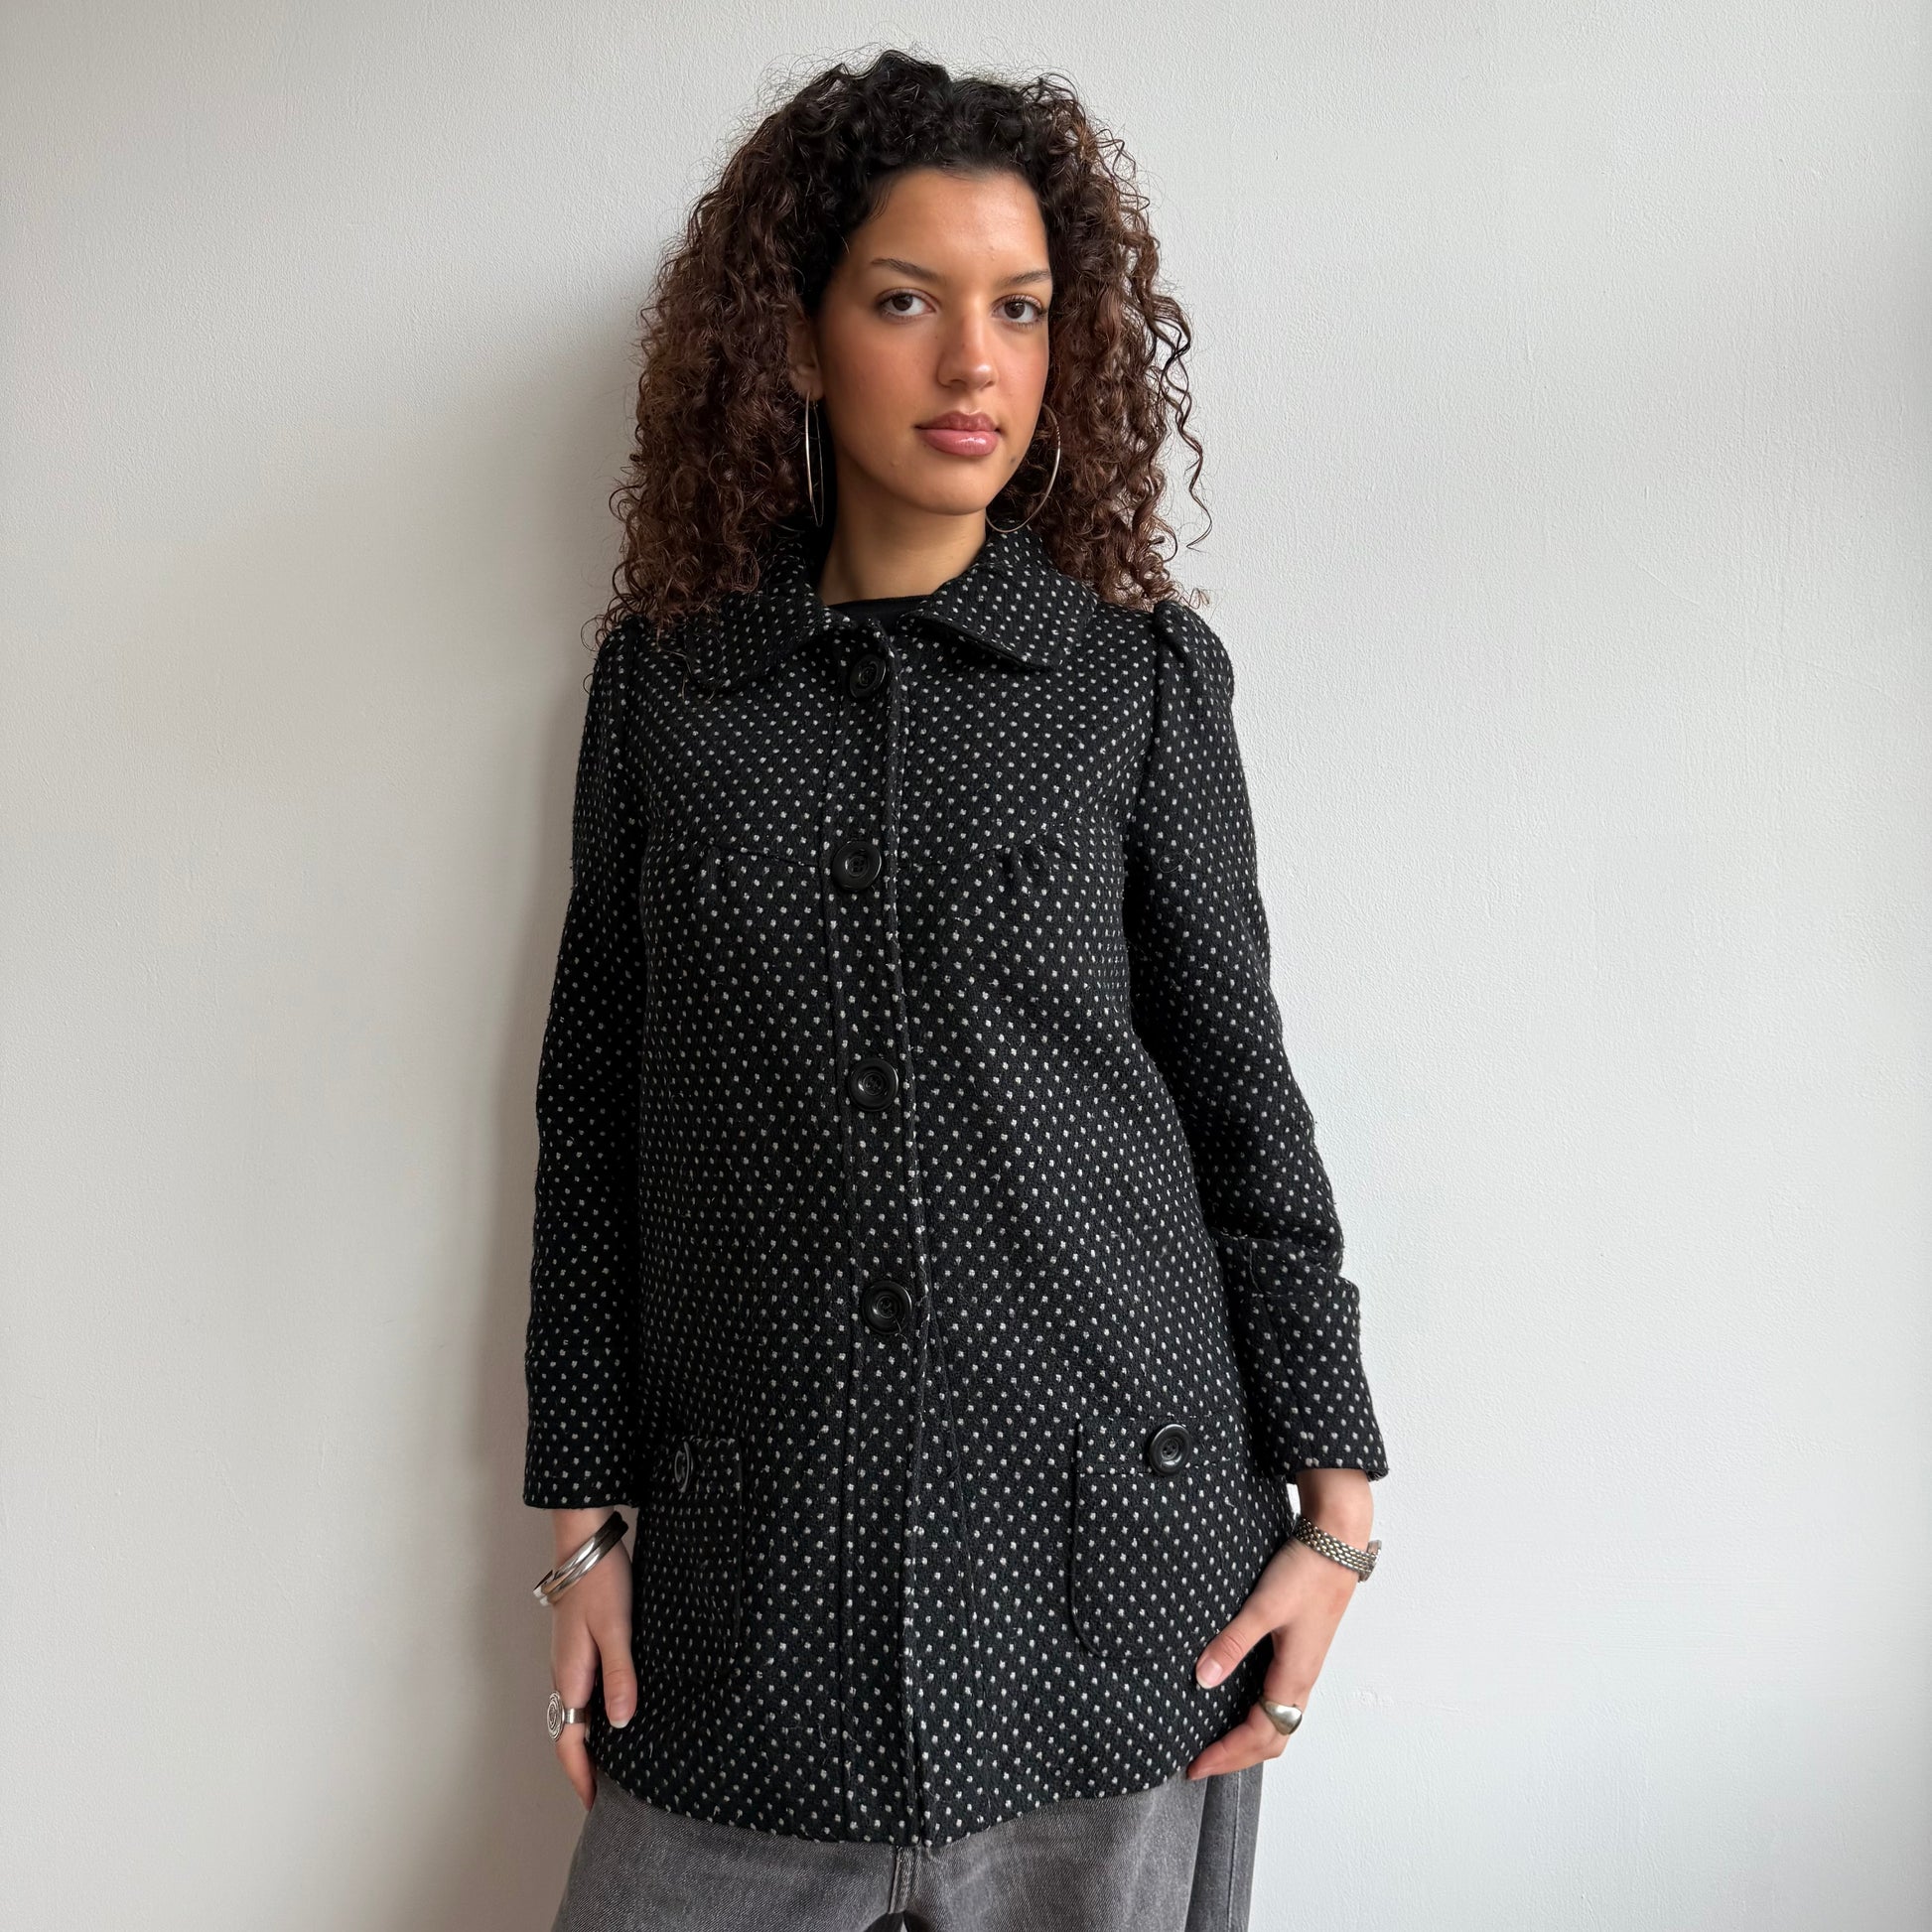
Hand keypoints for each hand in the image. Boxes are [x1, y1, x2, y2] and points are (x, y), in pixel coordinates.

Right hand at [548, 1509, 637, 1809]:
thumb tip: (621, 1724)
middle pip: (569, 1733)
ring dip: (588, 1743)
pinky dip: (593, 1715)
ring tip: (612, 1764)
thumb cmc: (601, 1583)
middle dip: (584, 1767)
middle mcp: (564, 1674)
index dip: (581, 1776)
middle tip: (606, 1794)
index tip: (594, 1805)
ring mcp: (569, 1660)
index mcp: (570, 1676)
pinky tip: (614, 1714)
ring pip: (575, 1713)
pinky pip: (581, 1693)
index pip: (569, 1741)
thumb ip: (620, 1675)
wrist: (584, 1542)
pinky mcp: (578, 1646)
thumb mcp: (617, 1629)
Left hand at [1185, 1469, 1371, 1777]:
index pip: (1258, 1735)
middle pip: (1272, 1740)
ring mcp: (1303, 1667)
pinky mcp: (1302, 1652)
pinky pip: (1281, 1701)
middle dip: (1237, 1757)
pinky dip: (1258, 1717)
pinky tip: (1238, 1703)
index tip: (1195, 1766)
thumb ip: (1232, 1642)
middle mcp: (1302, 1679)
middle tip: (1201, 1764)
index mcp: (1294, 1676)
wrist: (1336, 1543)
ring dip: (1248, 1740)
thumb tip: (1204, 1679)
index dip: (1226, 1754)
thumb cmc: (1305, 1572)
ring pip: (1279, 1722)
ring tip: (1216, 1743)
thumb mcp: (1263, 1606)